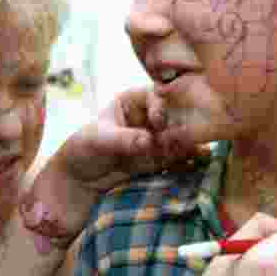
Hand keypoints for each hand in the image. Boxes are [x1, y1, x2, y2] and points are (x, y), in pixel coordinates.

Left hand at [19, 87, 200, 249]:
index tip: (158, 122)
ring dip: (186, 145)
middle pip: (171, 116)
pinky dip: (185, 161)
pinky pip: (175, 158)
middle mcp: (146, 116)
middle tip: (188, 139)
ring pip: (176, 138)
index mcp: (130, 101)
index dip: (160, 107)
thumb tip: (148, 141)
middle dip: (180, 127)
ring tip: (198, 153)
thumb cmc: (82, 149)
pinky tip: (196, 165)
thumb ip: (124, 139)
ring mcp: (154, 138)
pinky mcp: (158, 159)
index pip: (153, 96)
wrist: (78, 180)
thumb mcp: (99, 140)